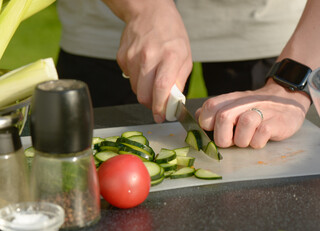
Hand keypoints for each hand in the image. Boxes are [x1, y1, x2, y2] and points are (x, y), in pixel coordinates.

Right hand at [111, 0, 192, 122]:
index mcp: (170, 56)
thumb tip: (173, 103)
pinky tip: (144, 67)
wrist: (149, 12)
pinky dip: (136, 79)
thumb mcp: (185, 56)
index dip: (160, 107)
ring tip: (152, 80)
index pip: (161, 88)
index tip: (160, 116)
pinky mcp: (122, 56)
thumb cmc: (171, 34)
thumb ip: (179, 81)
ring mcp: (133, 56)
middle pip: (144, 94)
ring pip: (135, 89)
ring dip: (144, 92)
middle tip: (157, 104)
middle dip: (151, 105)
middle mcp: (149, 56)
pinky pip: (128, 78)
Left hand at [195, 81, 310, 148]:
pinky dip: (256, 143)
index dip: (205, 121)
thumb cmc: (258, 107)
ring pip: (244, 125)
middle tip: (229, 142)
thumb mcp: (236, 104)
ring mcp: (262, 111)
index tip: (210, 131)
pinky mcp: (276, 122)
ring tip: (246, 141)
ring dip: (241, 140)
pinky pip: (261, 136)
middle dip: (222, 137)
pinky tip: (259, 140)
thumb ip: (217, 110)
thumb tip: (197, 118)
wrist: (288, 98)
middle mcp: (246, 103)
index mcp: (232, 99)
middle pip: (224, 117)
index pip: (210, 106)